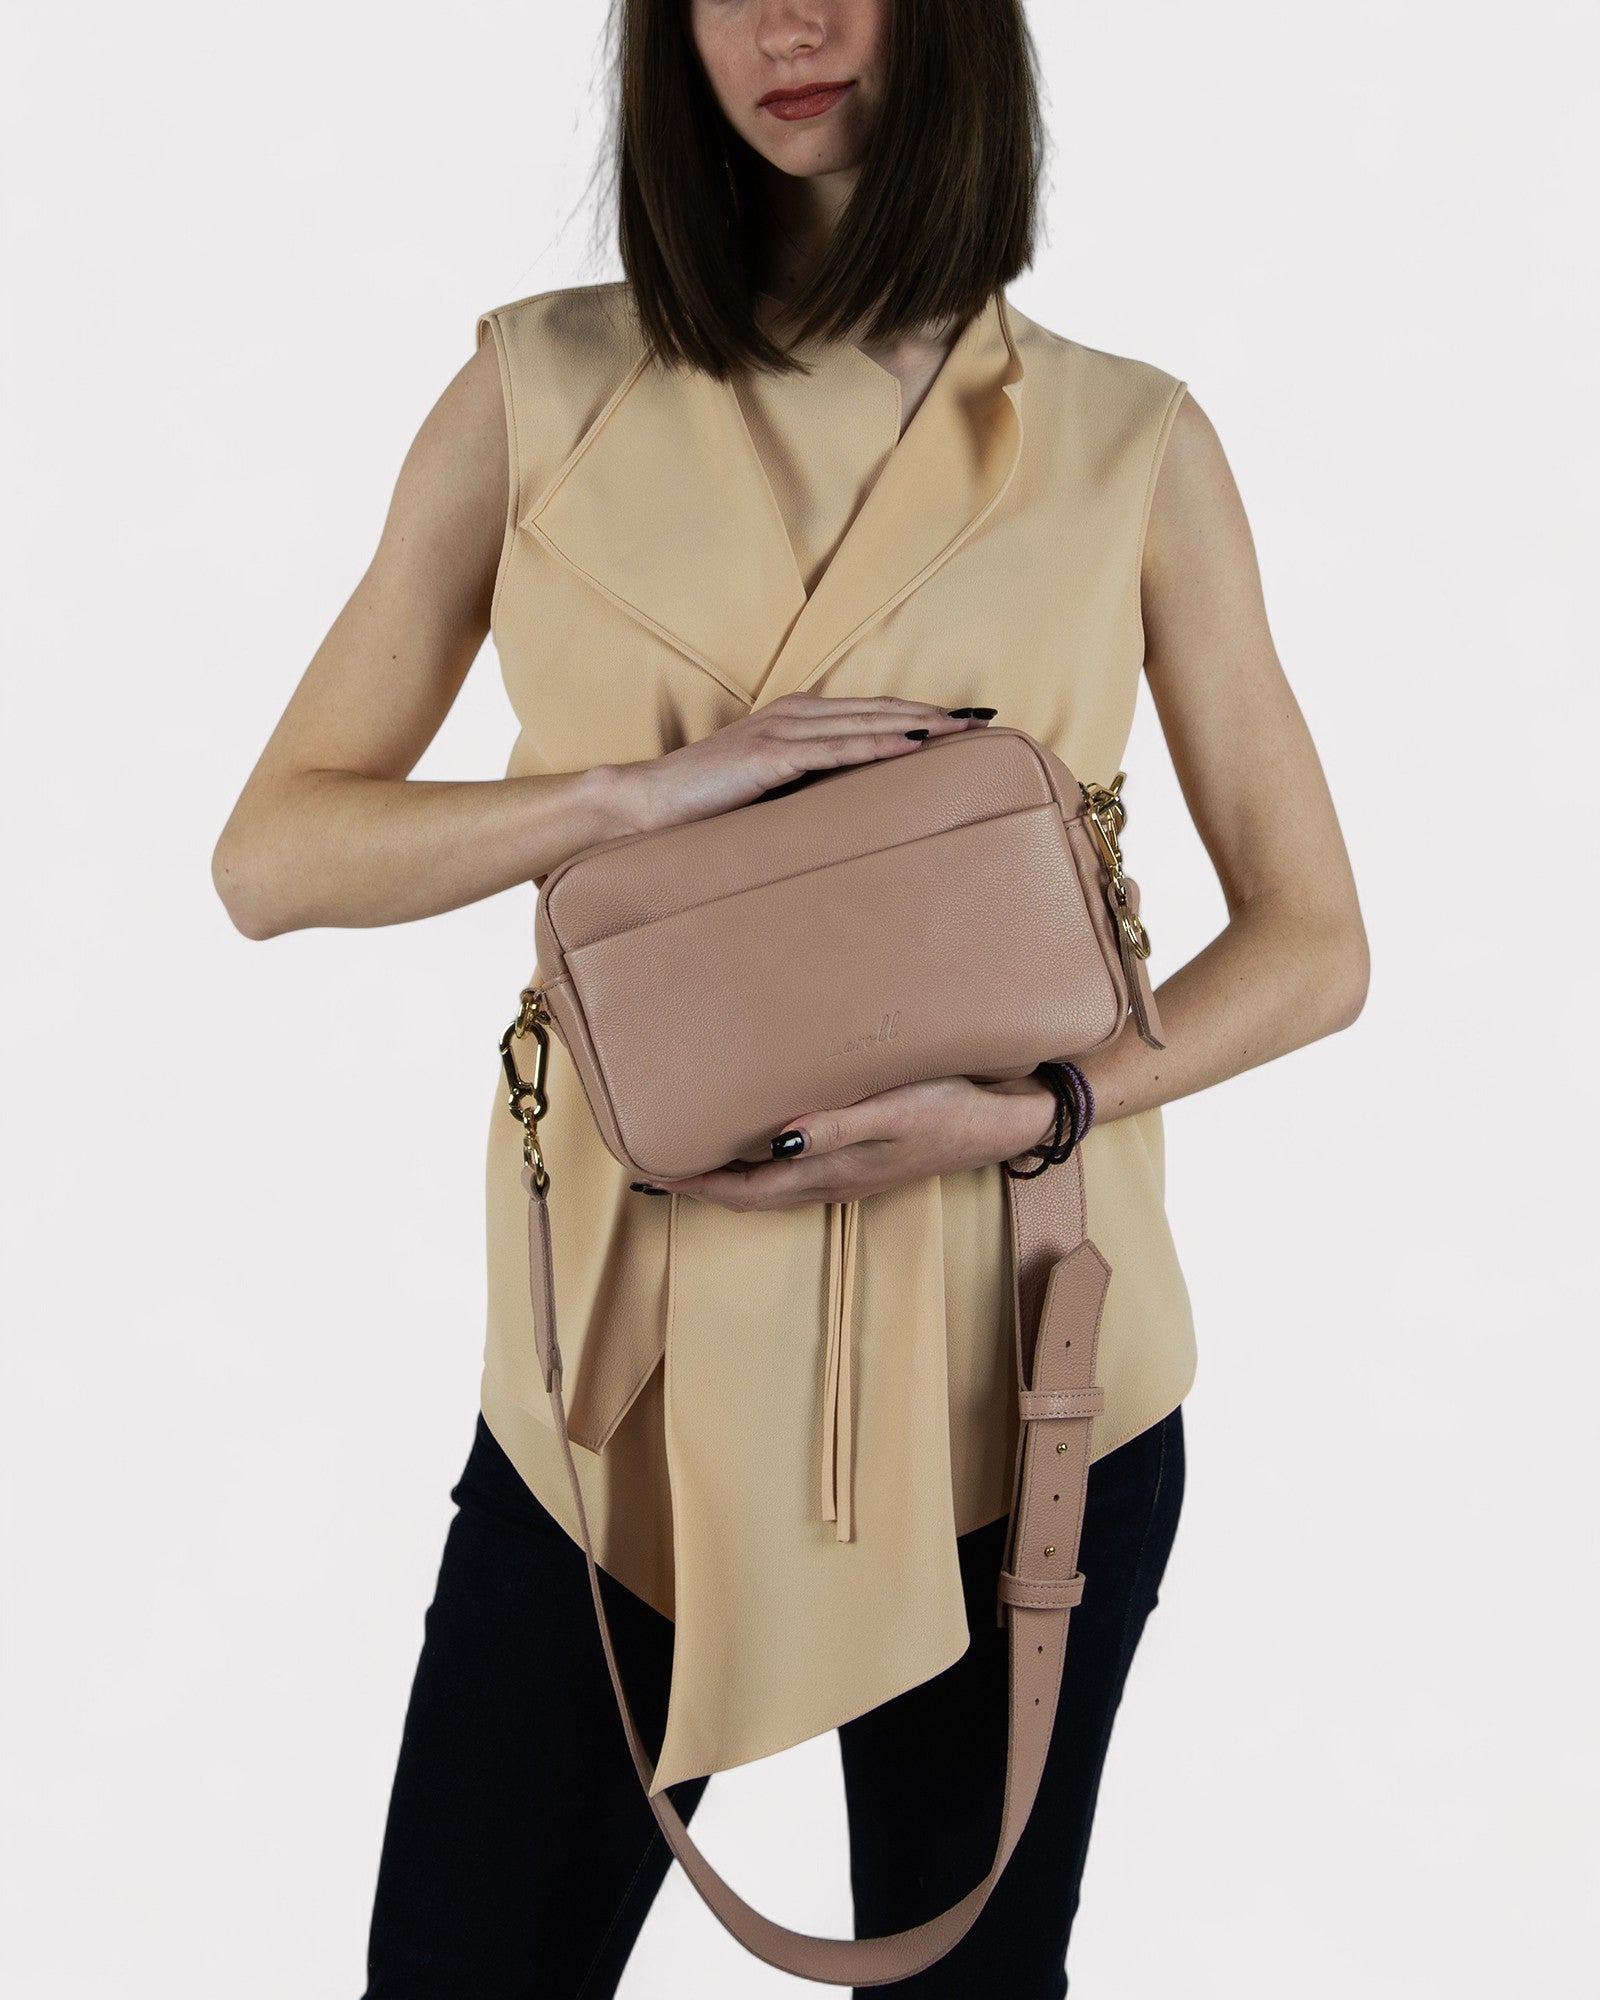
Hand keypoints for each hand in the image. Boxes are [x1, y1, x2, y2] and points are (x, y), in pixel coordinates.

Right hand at [609, 691, 995, 835]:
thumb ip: (810, 786)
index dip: (920, 713)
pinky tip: (914, 746)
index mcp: (797, 718)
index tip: (965, 721)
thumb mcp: (771, 791)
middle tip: (984, 720)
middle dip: (935, 714)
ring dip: (918, 724)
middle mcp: (795, 713)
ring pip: (866, 722)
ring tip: (963, 729)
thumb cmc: (707, 803)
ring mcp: (783, 730)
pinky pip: (836, 748)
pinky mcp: (770, 754)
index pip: (872, 711)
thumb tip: (854, 807)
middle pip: (880, 709)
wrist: (649, 802)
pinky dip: (879, 745)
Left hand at [642, 1072, 1057, 1210]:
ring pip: (772, 1184)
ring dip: (731, 1174)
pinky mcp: (862, 1162)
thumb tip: (776, 1139)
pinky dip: (763, 1162)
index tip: (655, 1173)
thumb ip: (835, 1125)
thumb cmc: (950, 1110)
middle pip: (751, 1192)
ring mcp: (848, 1176)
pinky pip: (796, 1170)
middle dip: (703, 1182)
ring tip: (695, 1152)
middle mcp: (833, 1182)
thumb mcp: (892, 1112)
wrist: (1005, 1123)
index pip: (747, 1191)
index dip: (698, 1185)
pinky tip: (758, 1138)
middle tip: (658, 1162)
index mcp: (833, 1175)